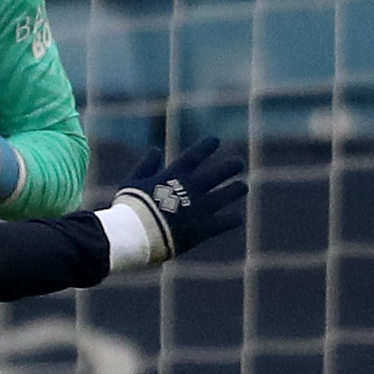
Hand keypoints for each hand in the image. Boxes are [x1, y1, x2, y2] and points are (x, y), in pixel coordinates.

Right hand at [114, 136, 247, 261]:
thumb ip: (146, 166)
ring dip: (235, 189)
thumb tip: (156, 150)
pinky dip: (232, 219)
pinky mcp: (204, 228)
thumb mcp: (133, 182)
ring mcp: (200, 207)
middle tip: (238, 163)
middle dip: (229, 167)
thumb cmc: (130, 208)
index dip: (206, 146)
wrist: (136, 233)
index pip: (195, 156)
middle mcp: (192, 188)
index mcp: (174, 176)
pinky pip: (224, 222)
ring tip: (243, 186)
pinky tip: (238, 218)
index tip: (215, 140)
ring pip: (226, 195)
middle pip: (218, 174)